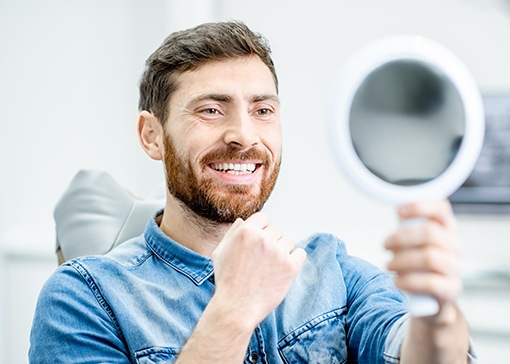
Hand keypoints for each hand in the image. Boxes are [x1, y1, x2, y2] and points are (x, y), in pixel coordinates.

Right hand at [212, 212, 306, 328]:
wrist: (237, 307)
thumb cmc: (227, 281)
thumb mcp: (220, 252)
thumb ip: (232, 233)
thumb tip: (243, 221)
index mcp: (246, 231)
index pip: (263, 218)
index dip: (261, 229)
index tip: (259, 243)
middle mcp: (263, 238)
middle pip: (276, 230)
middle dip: (271, 241)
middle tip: (263, 259)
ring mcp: (278, 252)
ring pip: (289, 241)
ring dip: (282, 251)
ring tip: (271, 267)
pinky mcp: (291, 266)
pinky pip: (300, 254)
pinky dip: (294, 260)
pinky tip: (283, 269)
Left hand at [384, 200, 462, 310]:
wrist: (431, 299)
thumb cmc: (419, 265)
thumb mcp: (414, 243)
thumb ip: (408, 228)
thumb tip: (398, 211)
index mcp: (446, 230)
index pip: (441, 209)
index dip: (420, 206)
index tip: (398, 212)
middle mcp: (454, 246)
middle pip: (430, 233)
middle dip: (401, 238)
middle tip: (386, 245)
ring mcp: (454, 268)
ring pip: (429, 257)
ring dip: (402, 260)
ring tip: (389, 265)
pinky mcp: (451, 289)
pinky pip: (430, 283)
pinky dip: (408, 281)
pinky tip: (397, 281)